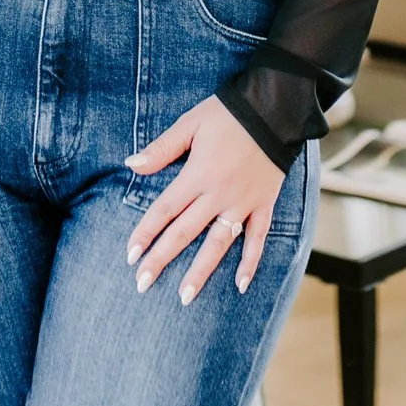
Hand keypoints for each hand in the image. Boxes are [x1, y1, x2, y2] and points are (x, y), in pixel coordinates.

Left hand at [125, 96, 285, 304]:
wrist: (275, 108)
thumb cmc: (229, 113)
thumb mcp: (190, 123)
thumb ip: (162, 148)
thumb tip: (130, 164)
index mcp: (197, 175)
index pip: (164, 210)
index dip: (145, 234)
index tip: (130, 256)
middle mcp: (218, 194)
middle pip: (185, 233)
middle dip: (162, 260)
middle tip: (143, 285)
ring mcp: (243, 203)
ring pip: (218, 244)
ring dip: (201, 272)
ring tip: (185, 297)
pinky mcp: (264, 204)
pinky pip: (258, 238)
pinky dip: (251, 262)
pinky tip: (241, 285)